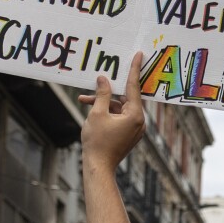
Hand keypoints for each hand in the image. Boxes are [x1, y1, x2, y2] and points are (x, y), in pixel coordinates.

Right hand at [80, 52, 145, 170]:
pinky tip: (90, 107)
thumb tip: (103, 79)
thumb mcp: (97, 113)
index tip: (139, 55)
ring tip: (84, 99)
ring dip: (103, 102)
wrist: (98, 167)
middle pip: (125, 98)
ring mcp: (134, 129)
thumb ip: (102, 94)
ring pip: (119, 107)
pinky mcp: (128, 134)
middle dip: (109, 90)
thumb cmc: (97, 142)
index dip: (134, 69)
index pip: (134, 87)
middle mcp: (139, 122)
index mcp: (135, 115)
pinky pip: (119, 117)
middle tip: (100, 78)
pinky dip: (106, 112)